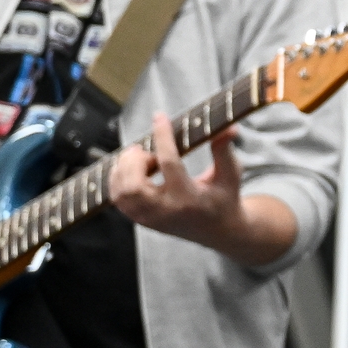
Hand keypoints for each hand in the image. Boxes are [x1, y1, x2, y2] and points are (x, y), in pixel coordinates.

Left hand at [110, 115, 296, 267]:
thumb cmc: (224, 197)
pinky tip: (133, 169)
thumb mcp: (230, 174)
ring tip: (140, 158)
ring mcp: (150, 219)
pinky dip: (119, 179)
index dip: (163, 137)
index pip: (170, 164)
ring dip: (124, 169)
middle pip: (134, 185)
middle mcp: (166, 212)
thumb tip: (229, 127)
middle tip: (146, 150)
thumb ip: (225, 150)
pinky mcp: (141, 220)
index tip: (160, 117)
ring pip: (121, 193)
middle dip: (134, 161)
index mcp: (190, 199)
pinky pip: (118, 198)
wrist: (219, 230)